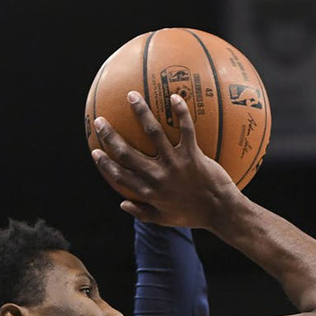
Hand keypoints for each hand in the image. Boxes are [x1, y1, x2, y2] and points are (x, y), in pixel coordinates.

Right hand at [91, 91, 240, 228]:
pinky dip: (181, 112)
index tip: (95, 151)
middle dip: (110, 135)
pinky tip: (175, 97)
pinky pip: (186, 130)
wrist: (220, 212)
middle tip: (100, 121)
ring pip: (154, 133)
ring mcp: (175, 164)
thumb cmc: (193, 216)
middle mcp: (158, 177)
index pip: (119, 177)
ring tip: (132, 96)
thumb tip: (122, 204)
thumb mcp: (164, 220)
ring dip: (141, 112)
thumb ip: (142, 213)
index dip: (104, 164)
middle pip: (127, 152)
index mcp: (149, 192)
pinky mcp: (193, 156)